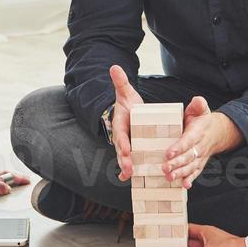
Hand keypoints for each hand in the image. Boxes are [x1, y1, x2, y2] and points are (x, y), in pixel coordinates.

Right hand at [106, 65, 143, 179]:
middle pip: (121, 150)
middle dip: (124, 160)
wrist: (129, 112)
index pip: (120, 134)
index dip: (122, 143)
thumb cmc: (129, 104)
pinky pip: (130, 161)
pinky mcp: (132, 150)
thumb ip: (121, 82)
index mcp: (120, 124)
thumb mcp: (126, 93)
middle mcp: (122, 137)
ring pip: (124, 158)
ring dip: (126, 167)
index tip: (126, 150)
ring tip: (128, 176)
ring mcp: (126, 145)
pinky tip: (130, 179)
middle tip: (128, 168)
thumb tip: (114, 67)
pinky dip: (129, 170)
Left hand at [163, 97, 241, 187]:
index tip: (168, 153)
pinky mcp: (199, 163)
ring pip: (191, 166)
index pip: (188, 140)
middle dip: (176, 163)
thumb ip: (198, 104)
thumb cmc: (202, 120)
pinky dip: (190, 179)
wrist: (217, 132)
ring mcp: (200, 156)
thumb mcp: (200, 109)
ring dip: (180, 173)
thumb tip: (198, 101)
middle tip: (165, 168)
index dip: (179, 147)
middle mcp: (200, 146)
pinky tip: (184, 185)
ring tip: (170, 177)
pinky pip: (196, 172)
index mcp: (198, 131)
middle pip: (188, 156)